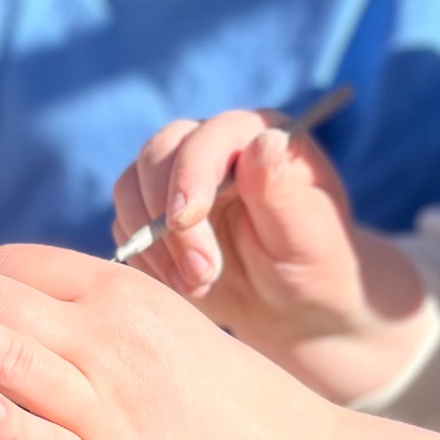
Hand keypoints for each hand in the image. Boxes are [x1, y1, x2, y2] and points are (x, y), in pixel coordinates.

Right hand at [111, 111, 431, 402]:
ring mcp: (176, 178)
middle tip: (201, 276)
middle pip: (156, 156)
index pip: (208, 137)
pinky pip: (125, 226)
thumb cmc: (314, 265)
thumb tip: (263, 143)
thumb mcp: (310, 237)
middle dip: (168, 220)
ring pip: (129, 189)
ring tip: (198, 286)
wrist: (294, 304)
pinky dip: (146, 260)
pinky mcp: (152, 213)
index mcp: (257, 135)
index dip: (190, 175)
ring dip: (153, 244)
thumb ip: (283, 193)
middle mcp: (212, 145)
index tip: (184, 222)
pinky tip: (184, 285)